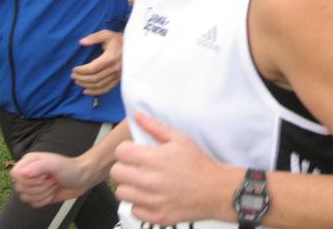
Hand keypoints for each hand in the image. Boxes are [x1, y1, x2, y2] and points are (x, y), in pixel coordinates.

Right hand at [11, 152, 90, 207]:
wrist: (81, 179)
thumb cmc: (70, 168)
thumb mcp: (55, 164)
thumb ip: (38, 167)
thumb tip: (21, 173)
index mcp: (29, 162)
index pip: (14, 174)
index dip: (27, 178)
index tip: (43, 175)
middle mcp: (28, 173)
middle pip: (20, 188)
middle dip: (40, 186)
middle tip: (52, 179)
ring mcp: (32, 185)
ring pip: (26, 198)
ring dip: (44, 193)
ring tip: (54, 184)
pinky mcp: (37, 195)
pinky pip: (33, 204)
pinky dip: (45, 200)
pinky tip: (53, 192)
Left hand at [71, 30, 122, 94]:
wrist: (136, 47)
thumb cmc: (118, 40)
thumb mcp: (106, 34)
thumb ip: (93, 38)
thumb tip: (81, 42)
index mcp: (110, 57)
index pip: (92, 68)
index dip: (81, 70)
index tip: (74, 69)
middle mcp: (114, 68)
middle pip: (94, 78)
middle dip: (81, 78)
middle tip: (73, 76)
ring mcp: (117, 75)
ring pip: (99, 85)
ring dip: (86, 85)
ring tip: (77, 82)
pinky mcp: (119, 79)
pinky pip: (106, 88)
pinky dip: (95, 92)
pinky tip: (86, 91)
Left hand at [111, 112, 231, 225]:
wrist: (216, 190)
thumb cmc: (199, 163)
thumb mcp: (180, 138)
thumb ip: (155, 127)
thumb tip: (138, 115)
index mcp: (153, 159)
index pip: (120, 152)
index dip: (126, 149)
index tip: (134, 151)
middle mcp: (148, 181)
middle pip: (116, 173)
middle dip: (125, 167)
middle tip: (137, 166)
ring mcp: (151, 201)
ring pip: (122, 193)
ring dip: (130, 186)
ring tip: (143, 182)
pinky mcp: (156, 216)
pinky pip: (134, 210)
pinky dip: (140, 203)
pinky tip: (151, 196)